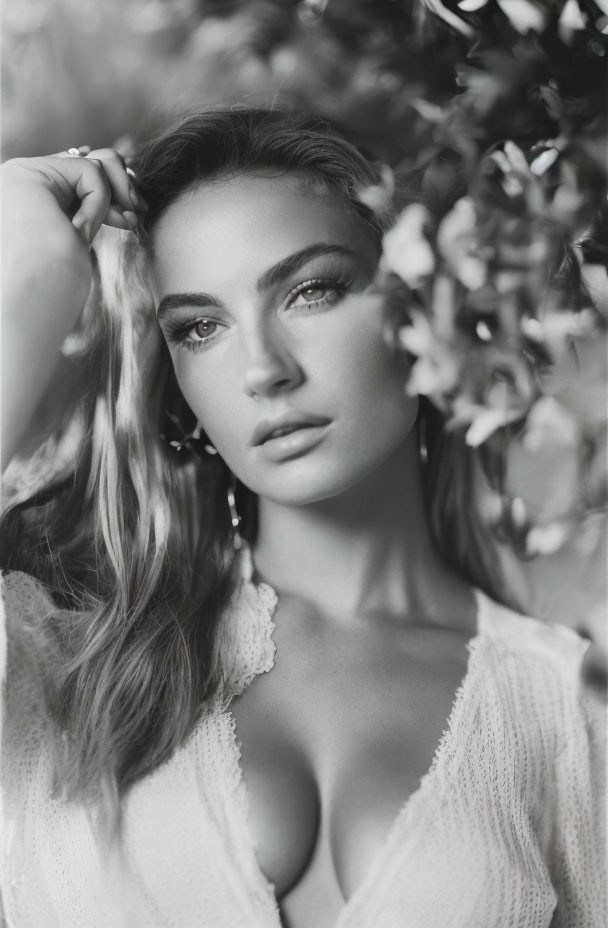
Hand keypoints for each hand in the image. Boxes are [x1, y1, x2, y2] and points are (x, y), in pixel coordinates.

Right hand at [1, 146, 146, 466]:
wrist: (21, 313)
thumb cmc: (48, 297)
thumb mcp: (77, 248)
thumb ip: (89, 216)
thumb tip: (124, 188)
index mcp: (31, 203)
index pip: (84, 176)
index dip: (116, 192)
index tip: (132, 218)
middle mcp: (21, 183)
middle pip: (93, 157)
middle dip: (124, 183)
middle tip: (136, 213)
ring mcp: (21, 176)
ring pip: (95, 161)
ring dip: (114, 194)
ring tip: (116, 224)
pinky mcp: (27, 176)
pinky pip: (90, 173)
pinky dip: (99, 202)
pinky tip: (84, 231)